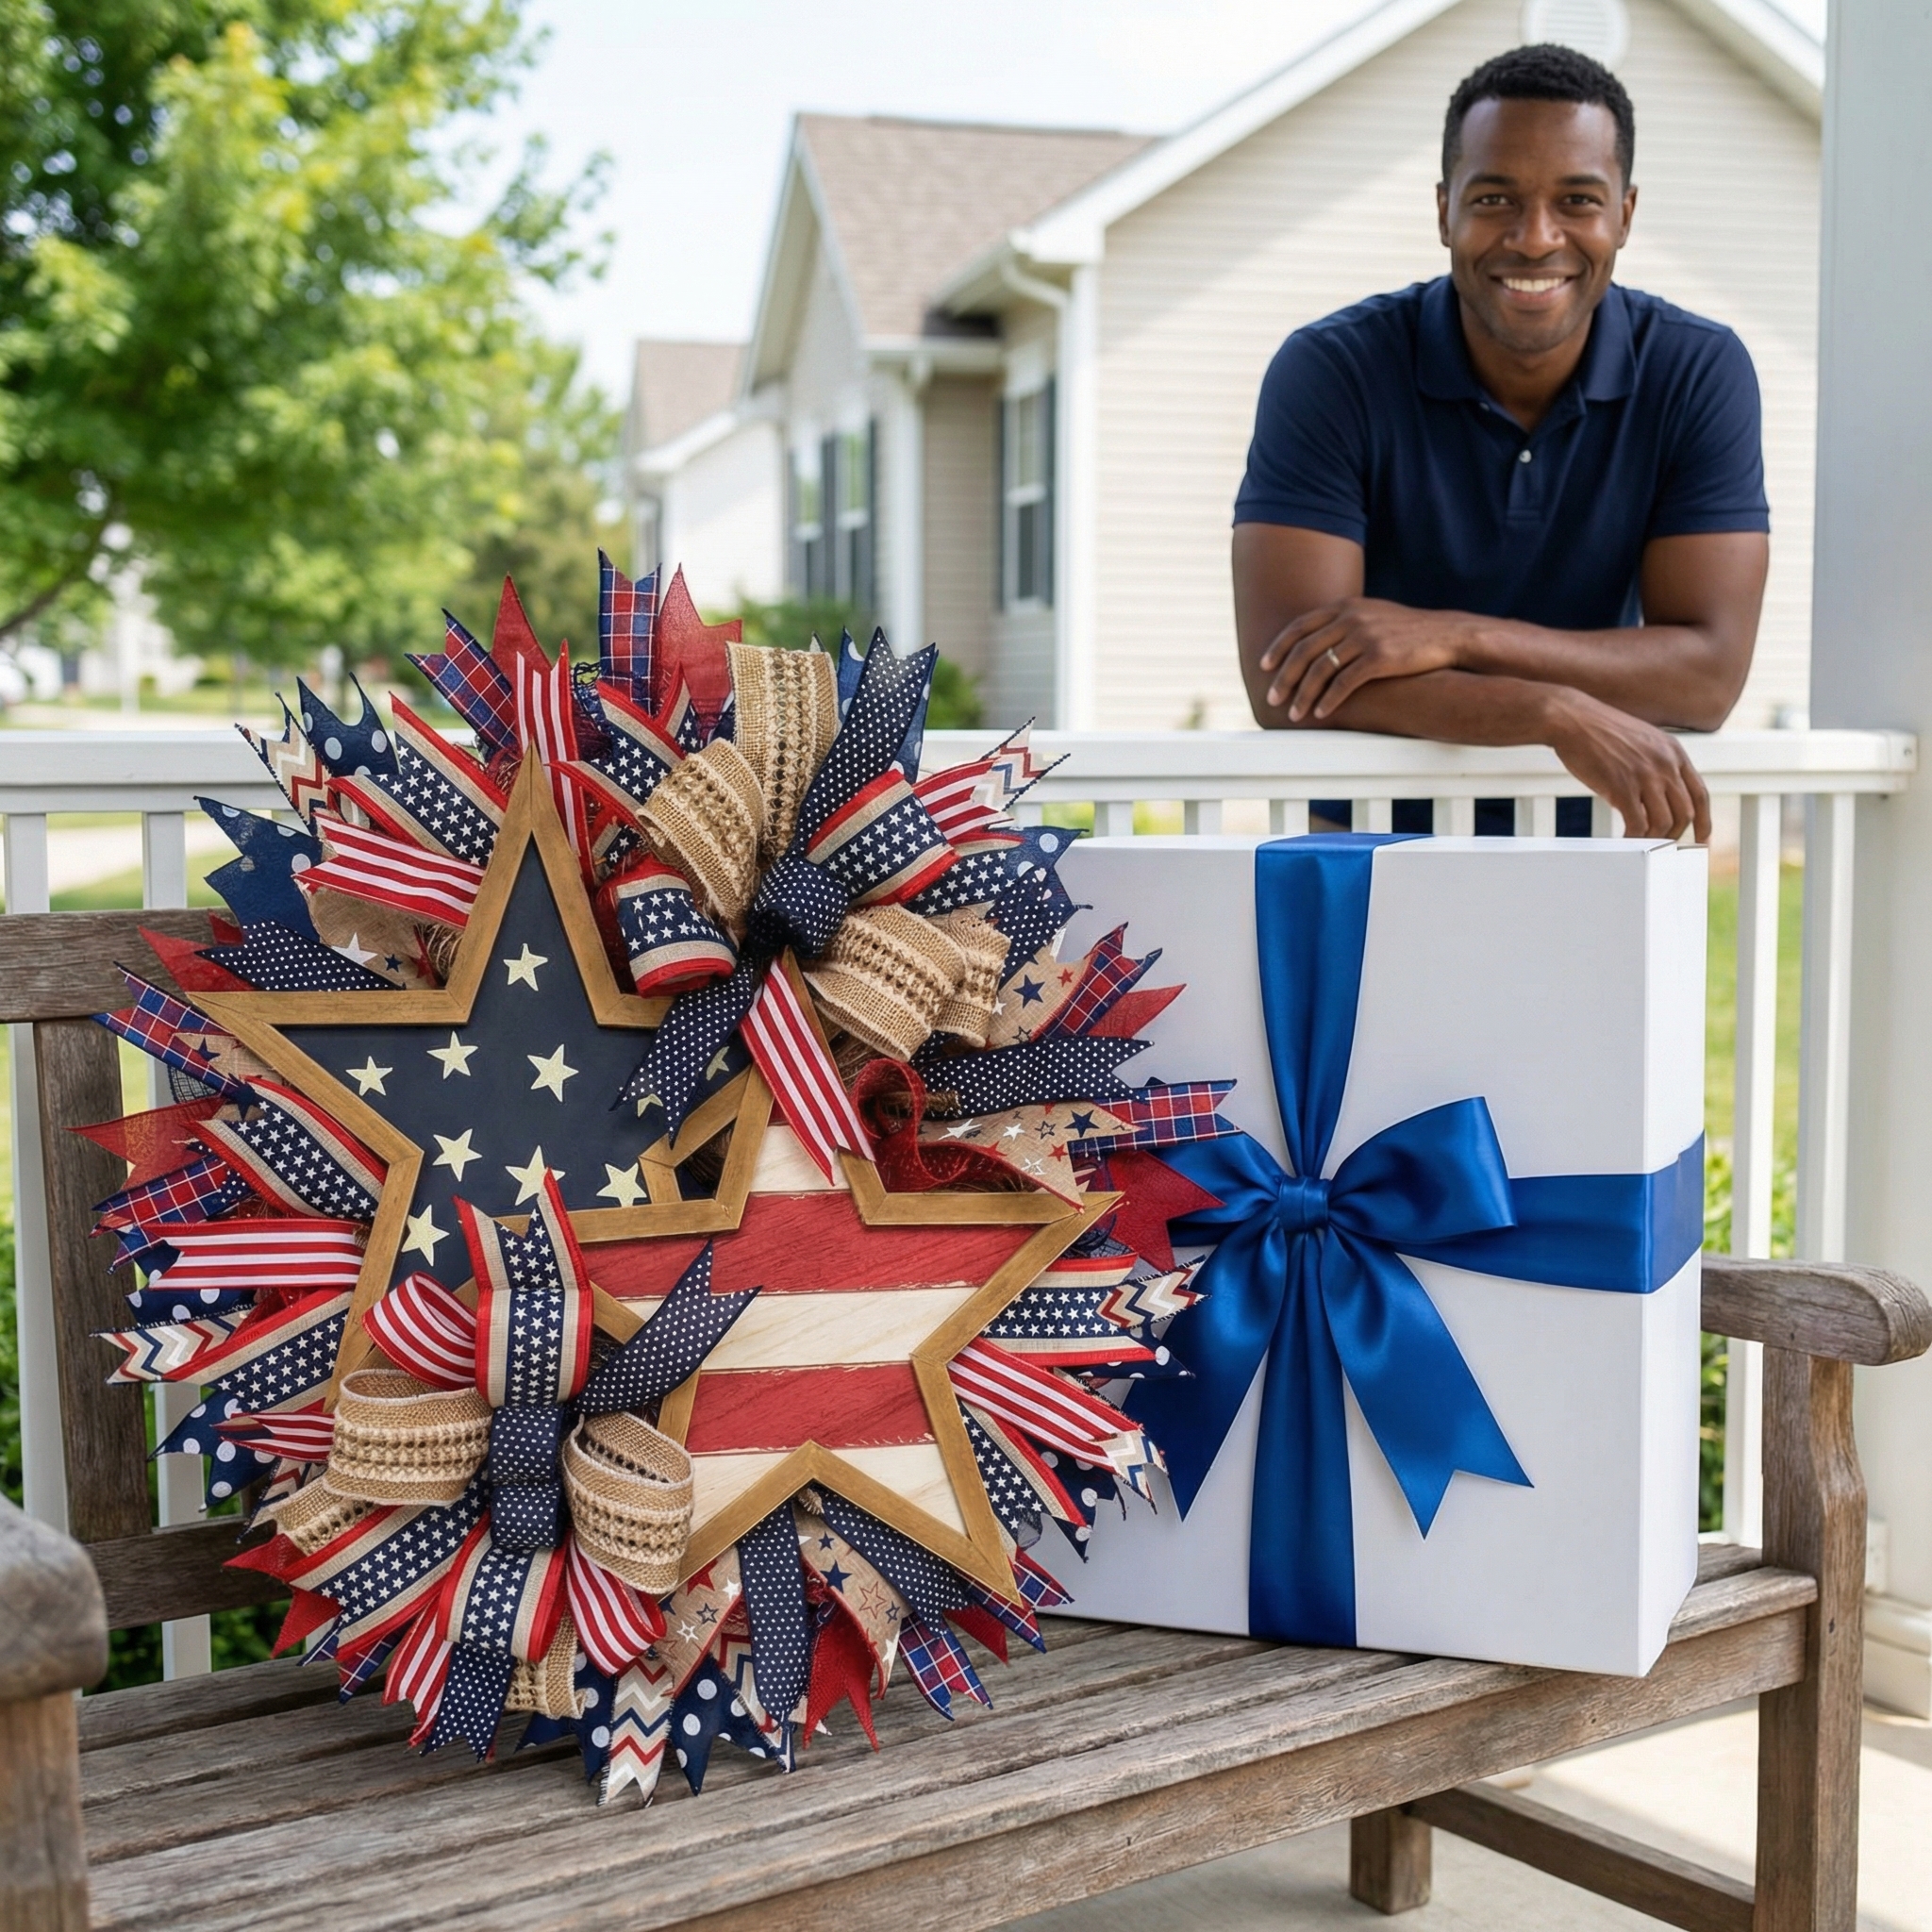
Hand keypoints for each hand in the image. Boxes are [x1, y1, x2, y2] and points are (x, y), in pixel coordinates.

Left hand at [1260, 599, 1471, 718]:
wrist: (1446, 636)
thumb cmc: (1405, 631)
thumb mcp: (1371, 615)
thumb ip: (1342, 622)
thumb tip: (1313, 639)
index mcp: (1345, 607)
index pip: (1299, 626)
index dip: (1278, 647)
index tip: (1264, 667)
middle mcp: (1351, 618)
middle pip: (1304, 651)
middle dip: (1284, 677)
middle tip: (1272, 698)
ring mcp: (1365, 637)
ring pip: (1320, 670)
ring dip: (1303, 695)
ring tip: (1294, 714)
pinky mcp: (1380, 658)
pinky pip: (1344, 683)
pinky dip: (1329, 701)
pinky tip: (1321, 714)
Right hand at [1545, 690, 1711, 841]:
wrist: (1571, 719)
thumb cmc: (1599, 730)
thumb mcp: (1641, 740)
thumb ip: (1656, 763)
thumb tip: (1656, 794)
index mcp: (1674, 752)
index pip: (1700, 794)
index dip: (1704, 821)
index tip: (1701, 839)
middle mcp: (1665, 764)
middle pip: (1686, 813)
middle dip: (1675, 835)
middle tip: (1661, 845)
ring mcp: (1645, 776)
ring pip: (1664, 823)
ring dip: (1654, 839)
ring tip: (1639, 842)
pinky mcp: (1622, 788)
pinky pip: (1638, 825)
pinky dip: (1633, 839)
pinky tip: (1624, 839)